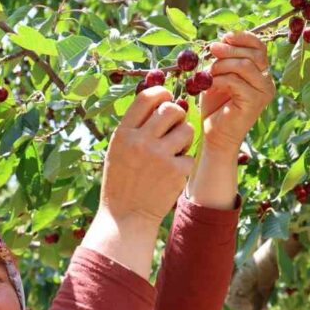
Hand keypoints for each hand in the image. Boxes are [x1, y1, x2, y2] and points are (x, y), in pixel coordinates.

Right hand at [99, 87, 195, 226]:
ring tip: (174, 150)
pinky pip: (190, 155)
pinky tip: (173, 172)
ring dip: (184, 137)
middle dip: (177, 114)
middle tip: (174, 126)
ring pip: (186, 129)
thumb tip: (161, 101)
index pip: (146, 98)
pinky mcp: (175, 171)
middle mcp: (141, 141)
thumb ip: (136, 127)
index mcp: (124, 133)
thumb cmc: (122, 181)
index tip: (167, 98)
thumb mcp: (118, 149)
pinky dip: (184, 162)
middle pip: (171, 109)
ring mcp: (159, 156)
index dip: (161, 93)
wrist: (126, 216)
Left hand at [200, 31, 275, 155]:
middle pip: (252, 53)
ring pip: (244, 65)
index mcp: (261, 73)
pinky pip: (235, 81)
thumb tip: (220, 42)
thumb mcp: (219, 77)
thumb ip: (224, 60)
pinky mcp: (254, 102)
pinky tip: (209, 86)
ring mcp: (263, 92)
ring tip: (209, 74)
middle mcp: (267, 82)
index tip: (224, 37)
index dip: (242, 38)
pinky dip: (218, 79)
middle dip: (229, 49)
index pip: (259, 47)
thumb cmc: (216, 107)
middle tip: (211, 50)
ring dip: (222, 65)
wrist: (215, 135)